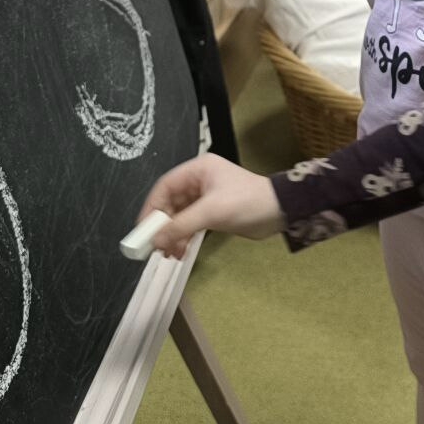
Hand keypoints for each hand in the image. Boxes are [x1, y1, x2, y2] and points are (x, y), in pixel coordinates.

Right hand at [140, 153, 282, 258]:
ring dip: (173, 235)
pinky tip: (180, 253)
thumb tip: (156, 240)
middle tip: (155, 247)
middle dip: (162, 226)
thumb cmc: (248, 202)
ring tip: (169, 254)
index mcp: (198, 170)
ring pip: (179, 216)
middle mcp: (199, 181)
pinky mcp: (213, 213)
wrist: (281, 212)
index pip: (165, 186)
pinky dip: (184, 238)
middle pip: (170, 203)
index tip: (143, 230)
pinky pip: (190, 225)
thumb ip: (182, 225)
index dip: (151, 208)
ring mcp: (206, 198)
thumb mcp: (212, 211)